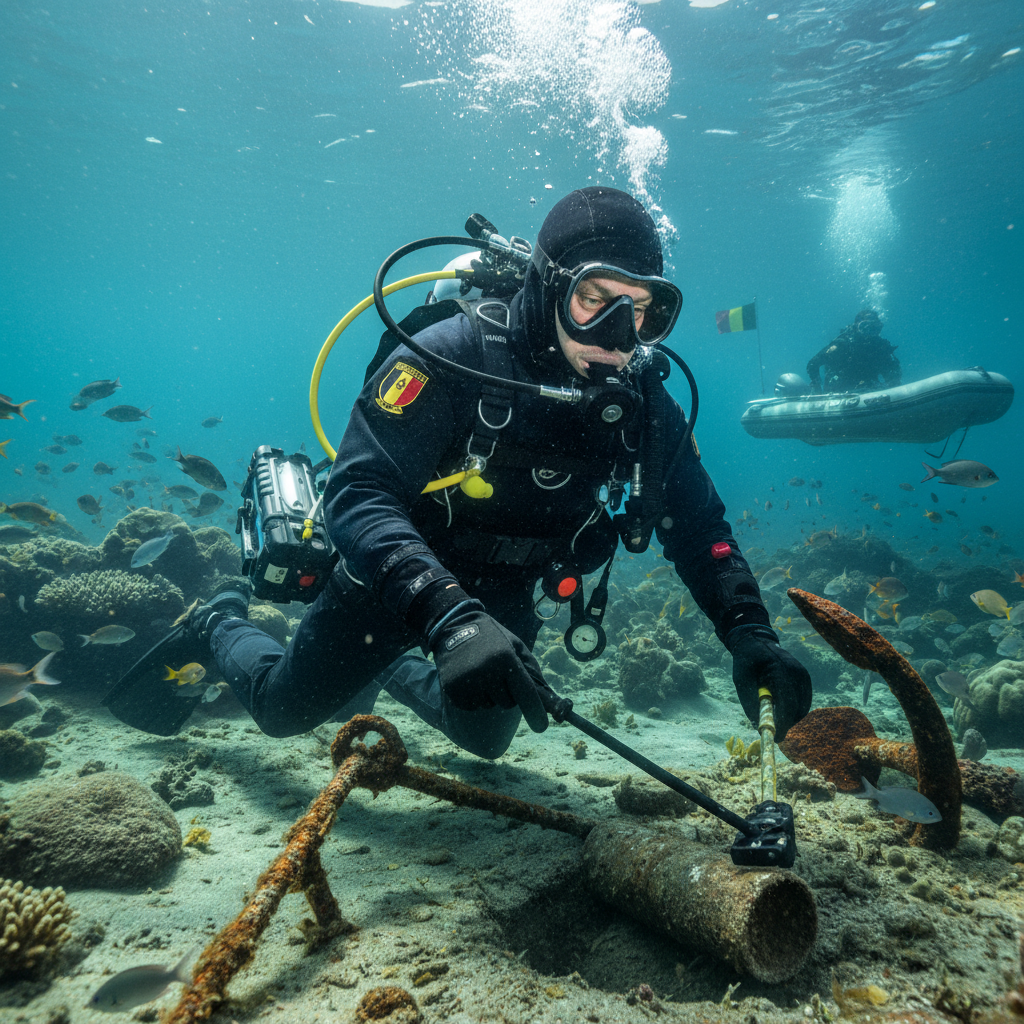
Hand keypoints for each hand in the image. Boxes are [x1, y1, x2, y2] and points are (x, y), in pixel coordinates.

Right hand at [428, 607, 549, 732]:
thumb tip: (550, 700)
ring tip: (481, 672)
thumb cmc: (492, 638)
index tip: (541, 727)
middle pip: (507, 703)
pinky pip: (471, 707)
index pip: (525, 693)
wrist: (455, 625)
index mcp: (506, 658)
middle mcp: (487, 671)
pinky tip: (469, 678)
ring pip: (489, 706)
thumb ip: (531, 671)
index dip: (536, 713)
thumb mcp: (516, 646)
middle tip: (498, 674)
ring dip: (489, 695)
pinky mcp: (452, 688)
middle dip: (507, 694)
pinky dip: (473, 698)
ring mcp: (468, 681)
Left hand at [726, 625, 810, 741]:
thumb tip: (760, 727)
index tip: (775, 737)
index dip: (782, 724)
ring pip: (802, 707)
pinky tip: (781, 707)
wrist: (756, 641)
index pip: (787, 704)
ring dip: (790, 717)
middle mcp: (796, 673)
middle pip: (798, 709)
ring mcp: (803, 674)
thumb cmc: (746, 662)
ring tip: (774, 716)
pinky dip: (794, 709)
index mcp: (780, 671)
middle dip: (786, 724)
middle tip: (774, 733)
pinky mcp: (805, 678)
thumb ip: (751, 704)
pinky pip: (804, 701)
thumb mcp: (742, 682)